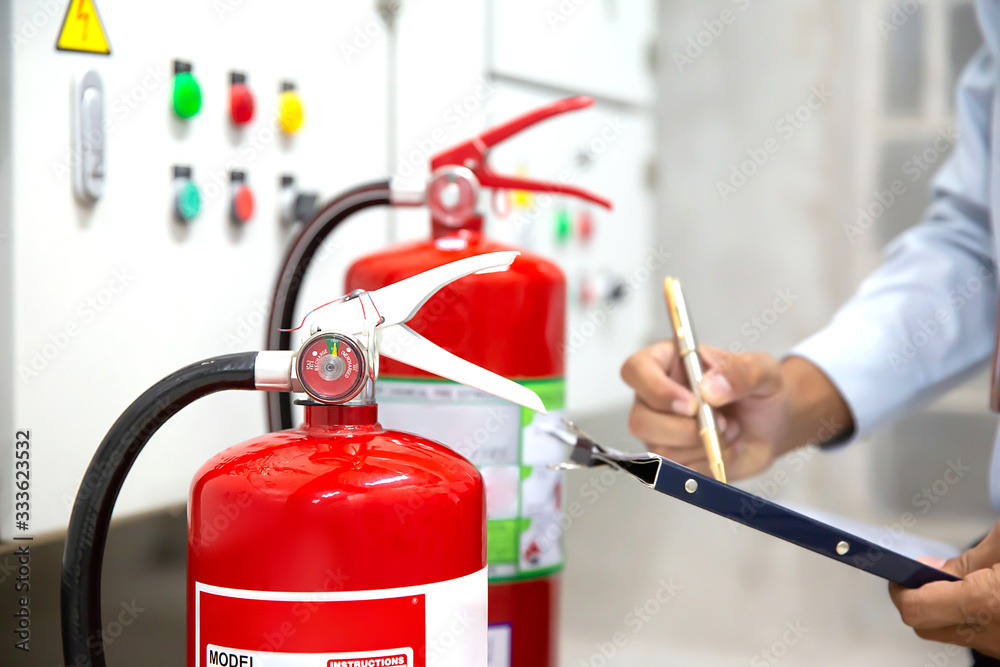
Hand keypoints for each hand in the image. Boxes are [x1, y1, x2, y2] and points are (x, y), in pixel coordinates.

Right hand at [620, 340, 790, 479]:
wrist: (774, 426)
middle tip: (722, 421)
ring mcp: (659, 431)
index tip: (691, 403)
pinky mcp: (672, 459)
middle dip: (684, 430)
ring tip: (728, 430)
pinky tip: (723, 447)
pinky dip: (707, 463)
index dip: (656, 389)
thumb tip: (708, 389)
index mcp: (668, 364)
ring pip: (659, 450)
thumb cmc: (760, 390)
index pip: (636, 370)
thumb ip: (739, 372)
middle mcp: (655, 398)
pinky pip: (678, 471)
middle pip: (640, 420)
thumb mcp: (762, 370)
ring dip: (702, 446)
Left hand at [890, 523, 999, 656]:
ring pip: (952, 634)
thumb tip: (931, 567)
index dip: (900, 589)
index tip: (897, 572)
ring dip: (944, 611)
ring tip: (955, 584)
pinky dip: (969, 619)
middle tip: (922, 575)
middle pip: (926, 626)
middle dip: (917, 599)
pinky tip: (980, 598)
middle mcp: (993, 635)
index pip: (915, 608)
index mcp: (987, 602)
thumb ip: (967, 559)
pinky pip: (977, 638)